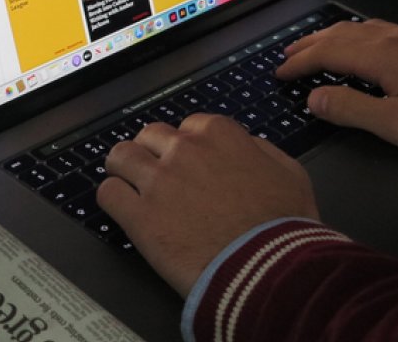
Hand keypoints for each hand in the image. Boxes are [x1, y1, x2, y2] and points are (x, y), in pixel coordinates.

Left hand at [97, 114, 318, 297]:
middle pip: (150, 135)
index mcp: (218, 134)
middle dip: (153, 151)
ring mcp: (157, 180)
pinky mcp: (139, 216)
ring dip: (124, 168)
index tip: (189, 162)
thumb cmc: (285, 226)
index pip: (188, 126)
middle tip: (157, 173)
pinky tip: (124, 209)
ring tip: (129, 184)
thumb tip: (242, 144)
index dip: (187, 145)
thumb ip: (259, 149)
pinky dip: (113, 198)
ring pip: (120, 156)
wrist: (269, 271)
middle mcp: (183, 150)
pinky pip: (108, 193)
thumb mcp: (289, 172)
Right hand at [276, 19, 397, 163]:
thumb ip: (350, 109)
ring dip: (331, 36)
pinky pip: (381, 30)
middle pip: (340, 34)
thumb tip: (313, 98)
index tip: (280, 72)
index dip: (300, 62)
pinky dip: (357, 34)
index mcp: (383, 57)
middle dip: (309, 44)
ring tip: (315, 45)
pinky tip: (363, 42)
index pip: (328, 53)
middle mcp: (395, 40)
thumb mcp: (396, 126)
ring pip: (361, 29)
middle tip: (287, 54)